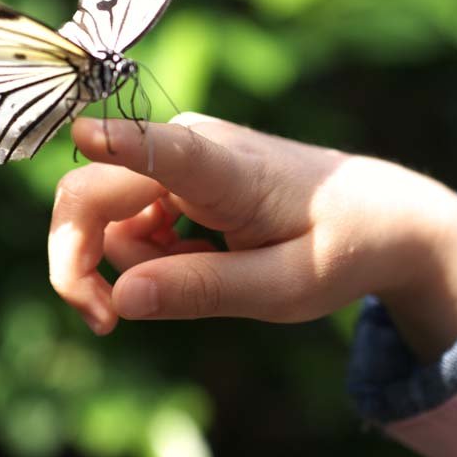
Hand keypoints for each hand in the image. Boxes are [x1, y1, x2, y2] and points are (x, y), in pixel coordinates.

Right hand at [48, 114, 456, 361]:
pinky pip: (125, 211)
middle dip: (80, 262)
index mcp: (230, 170)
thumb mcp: (282, 289)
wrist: (375, 212)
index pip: (166, 149)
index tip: (82, 133)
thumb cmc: (337, 248)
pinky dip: (144, 250)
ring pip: (102, 209)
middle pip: (92, 192)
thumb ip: (203, 291)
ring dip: (125, 261)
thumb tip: (121, 299)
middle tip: (106, 324)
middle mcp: (192, 142)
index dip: (118, 143)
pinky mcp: (175, 164)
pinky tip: (195, 258)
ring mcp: (179, 150)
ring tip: (199, 279)